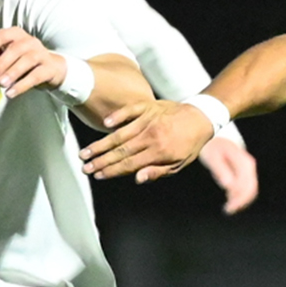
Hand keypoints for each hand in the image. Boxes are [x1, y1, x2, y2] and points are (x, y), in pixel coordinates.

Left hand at [0, 27, 65, 98]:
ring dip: (12, 72)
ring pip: (27, 60)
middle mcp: (30, 41)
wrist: (52, 69)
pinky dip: (22, 85)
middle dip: (0, 63)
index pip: (1, 36)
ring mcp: (42, 53)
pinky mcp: (50, 68)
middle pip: (15, 48)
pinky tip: (11, 93)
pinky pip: (36, 76)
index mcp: (16, 35)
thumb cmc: (24, 63)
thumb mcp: (8, 60)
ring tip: (2, 84)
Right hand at [82, 100, 215, 184]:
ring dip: (101, 143)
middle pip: (120, 151)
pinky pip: (130, 110)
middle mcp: (150, 136)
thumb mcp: (178, 164)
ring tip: (86, 151)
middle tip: (84, 166)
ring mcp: (148, 120)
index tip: (97, 175)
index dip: (111, 171)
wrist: (201, 117)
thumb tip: (137, 179)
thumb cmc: (188, 144)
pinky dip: (118, 116)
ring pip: (120, 133)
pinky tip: (106, 124)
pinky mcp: (148, 107)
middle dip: (100, 160)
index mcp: (158, 152)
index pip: (129, 164)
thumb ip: (157, 171)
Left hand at [199, 135, 259, 213]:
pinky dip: (240, 193)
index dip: (239, 200)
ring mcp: (247, 166)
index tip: (228, 208)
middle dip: (241, 202)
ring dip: (241, 199)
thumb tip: (229, 187)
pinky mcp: (243, 168)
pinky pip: (246, 183)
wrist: (212, 131)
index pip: (247, 187)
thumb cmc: (210, 145)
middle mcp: (248, 165)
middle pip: (251, 189)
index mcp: (243, 163)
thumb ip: (221, 171)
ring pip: (250, 187)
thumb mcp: (212, 157)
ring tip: (228, 207)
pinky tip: (230, 197)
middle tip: (228, 210)